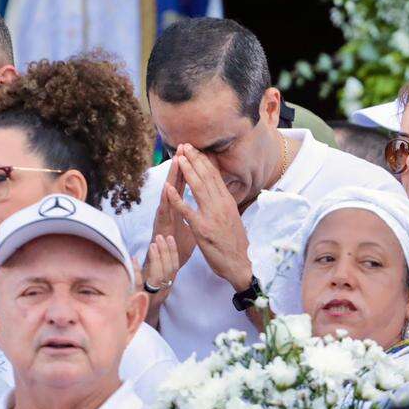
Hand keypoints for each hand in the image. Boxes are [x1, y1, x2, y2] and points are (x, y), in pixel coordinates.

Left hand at [135, 234, 179, 327]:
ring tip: (152, 245)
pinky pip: (139, 284)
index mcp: (167, 287)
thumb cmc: (143, 300)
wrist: (136, 323)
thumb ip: (155, 270)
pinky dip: (136, 270)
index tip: (170, 238)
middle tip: (160, 237)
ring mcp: (151, 296)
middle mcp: (162, 292)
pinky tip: (133, 259)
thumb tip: (154, 248)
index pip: (174, 268)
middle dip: (165, 251)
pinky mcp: (138, 300)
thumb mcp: (153, 285)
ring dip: (156, 259)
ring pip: (157, 277)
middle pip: (168, 270)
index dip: (173, 252)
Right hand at [153, 156, 196, 263]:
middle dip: (180, 166)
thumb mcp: (189, 227)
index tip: (196, 153)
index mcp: (178, 208)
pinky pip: (164, 215)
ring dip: (172, 177)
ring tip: (176, 160)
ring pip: (168, 194)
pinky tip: (166, 189)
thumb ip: (192, 212)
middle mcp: (169, 210)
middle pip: (176, 185)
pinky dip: (166, 202)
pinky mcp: (161, 229)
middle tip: (184, 147)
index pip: (186, 185)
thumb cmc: (175, 247)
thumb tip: (200, 202)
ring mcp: (164, 218)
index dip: (191, 169)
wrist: (162, 267)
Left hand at [165, 145, 252, 290]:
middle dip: (194, 160)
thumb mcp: (232, 218)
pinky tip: (168, 188)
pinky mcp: (202, 229)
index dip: (203, 161)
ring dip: (187, 171)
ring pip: (198, 188)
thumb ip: (223, 203)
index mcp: (228, 201)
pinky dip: (176, 198)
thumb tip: (218, 190)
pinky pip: (187, 211)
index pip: (214, 176)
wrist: (240, 263)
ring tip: (178, 158)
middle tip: (184, 145)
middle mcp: (221, 205)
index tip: (194, 149)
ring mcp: (212, 216)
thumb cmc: (235, 243)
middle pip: (206, 177)